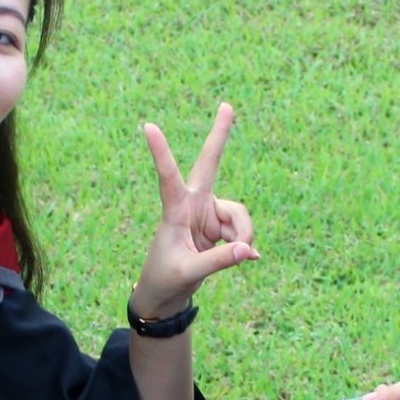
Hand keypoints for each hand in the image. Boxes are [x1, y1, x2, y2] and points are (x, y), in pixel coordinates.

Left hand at [132, 103, 257, 319]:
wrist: (166, 293)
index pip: (167, 176)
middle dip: (219, 136)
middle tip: (227, 106)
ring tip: (243, 255)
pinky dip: (246, 245)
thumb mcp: (191, 272)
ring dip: (244, 233)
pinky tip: (248, 258)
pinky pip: (243, 230)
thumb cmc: (167, 278)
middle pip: (210, 163)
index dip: (161, 152)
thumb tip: (250, 250)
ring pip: (239, 214)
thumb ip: (220, 260)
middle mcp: (193, 204)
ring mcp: (208, 213)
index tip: (148, 127)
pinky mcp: (220, 225)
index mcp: (175, 210)